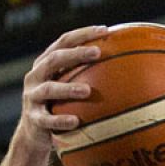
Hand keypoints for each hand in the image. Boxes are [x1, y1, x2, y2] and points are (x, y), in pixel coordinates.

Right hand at [18, 25, 107, 151]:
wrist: (34, 136)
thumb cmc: (61, 108)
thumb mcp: (71, 89)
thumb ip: (91, 77)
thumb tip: (132, 69)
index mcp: (47, 64)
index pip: (64, 42)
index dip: (83, 34)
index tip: (105, 30)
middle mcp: (36, 76)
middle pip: (55, 59)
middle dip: (75, 54)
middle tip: (97, 52)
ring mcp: (32, 96)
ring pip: (49, 89)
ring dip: (68, 89)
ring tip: (87, 91)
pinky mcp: (33, 118)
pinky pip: (47, 120)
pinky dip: (61, 120)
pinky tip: (76, 122)